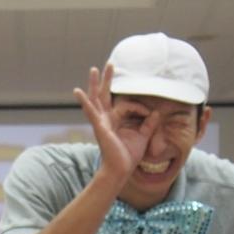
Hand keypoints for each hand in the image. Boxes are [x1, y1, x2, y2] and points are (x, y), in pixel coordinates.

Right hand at [73, 64, 153, 188]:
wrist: (120, 170)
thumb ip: (149, 124)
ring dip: (95, 83)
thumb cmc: (128, 156)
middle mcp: (106, 118)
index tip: (150, 113)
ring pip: (96, 98)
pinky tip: (77, 91)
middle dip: (107, 79)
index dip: (140, 107)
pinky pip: (90, 111)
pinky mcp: (99, 126)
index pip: (126, 104)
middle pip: (104, 94)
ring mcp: (101, 121)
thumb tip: (156, 112)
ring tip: (93, 69)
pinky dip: (84, 101)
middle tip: (109, 64)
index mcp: (116, 120)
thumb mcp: (143, 136)